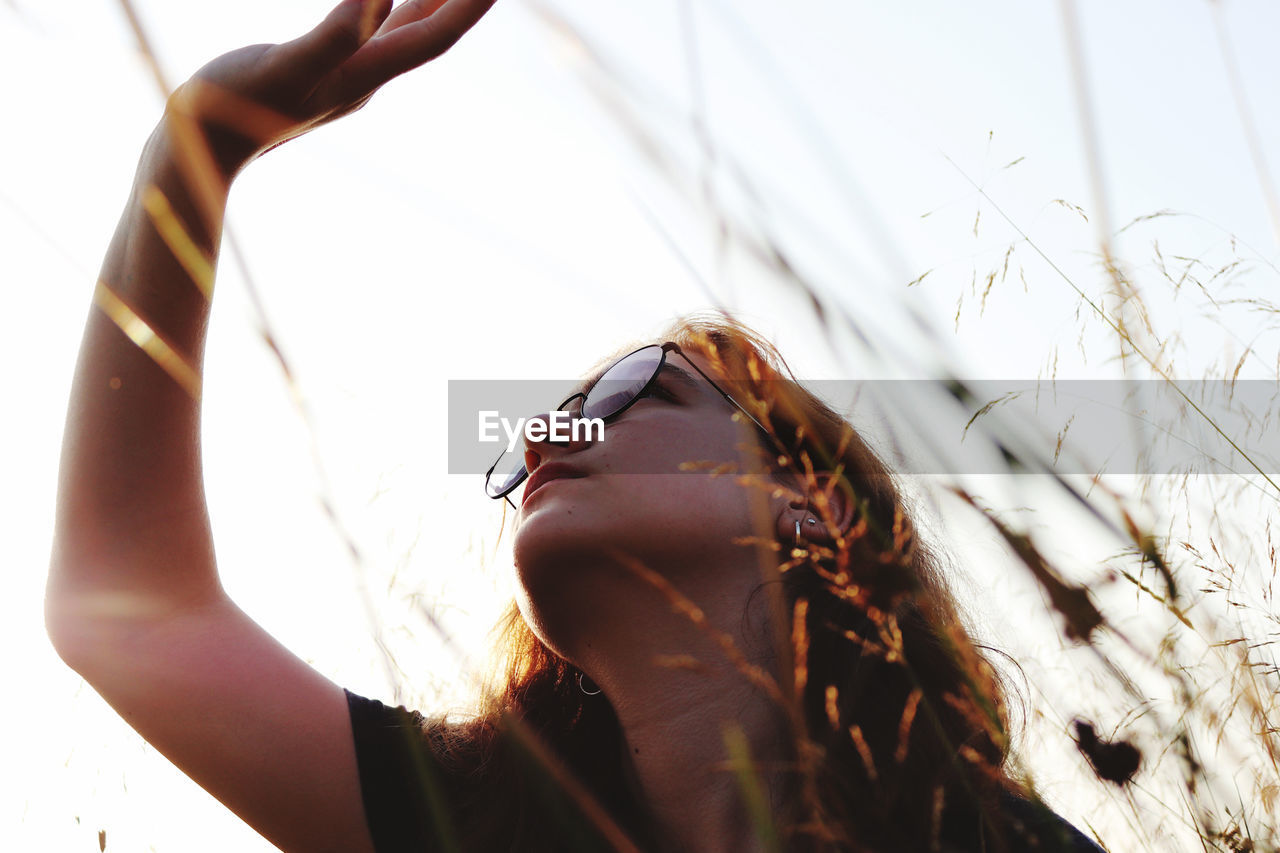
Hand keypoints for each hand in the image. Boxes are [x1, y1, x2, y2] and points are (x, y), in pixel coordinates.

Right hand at [165, 0, 496, 178]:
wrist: (198, 146)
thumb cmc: (231, 107)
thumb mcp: (285, 66)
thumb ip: (333, 35)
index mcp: (364, 76)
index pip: (434, 36)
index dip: (469, 7)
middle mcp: (365, 76)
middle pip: (429, 31)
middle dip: (460, 0)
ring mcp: (343, 74)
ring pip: (401, 26)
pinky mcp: (319, 68)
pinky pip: (366, 26)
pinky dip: (383, 2)